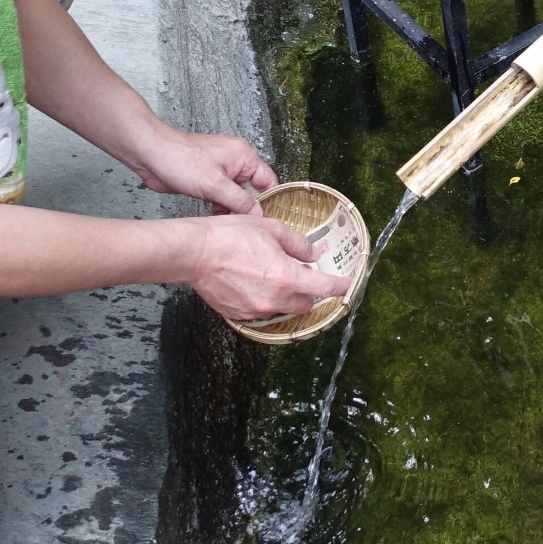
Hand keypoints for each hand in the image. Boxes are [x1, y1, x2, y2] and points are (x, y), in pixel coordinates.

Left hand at [132, 128, 277, 213]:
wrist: (151, 154)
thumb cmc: (180, 159)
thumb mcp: (215, 185)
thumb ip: (239, 201)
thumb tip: (258, 214)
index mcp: (244, 156)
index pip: (268, 180)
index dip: (270, 200)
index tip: (268, 220)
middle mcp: (236, 162)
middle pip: (252, 189)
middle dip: (248, 208)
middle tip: (245, 227)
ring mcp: (221, 170)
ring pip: (236, 195)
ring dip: (232, 209)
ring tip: (227, 224)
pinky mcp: (208, 179)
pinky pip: (222, 196)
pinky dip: (220, 207)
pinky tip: (215, 218)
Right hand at [183, 212, 353, 320]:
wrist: (195, 252)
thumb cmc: (230, 237)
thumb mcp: (272, 228)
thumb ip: (298, 243)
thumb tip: (310, 253)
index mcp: (286, 277)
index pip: (325, 288)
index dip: (340, 286)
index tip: (347, 284)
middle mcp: (273, 299)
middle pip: (305, 304)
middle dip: (309, 291)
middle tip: (302, 272)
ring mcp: (255, 310)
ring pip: (282, 308)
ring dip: (285, 295)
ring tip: (272, 273)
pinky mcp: (238, 314)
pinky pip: (261, 311)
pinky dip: (264, 299)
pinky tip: (254, 281)